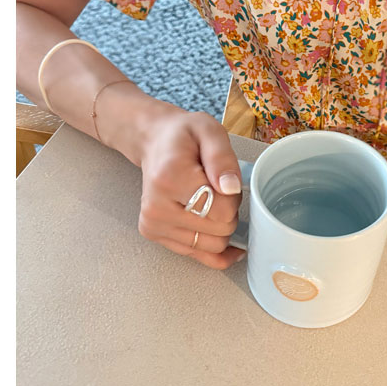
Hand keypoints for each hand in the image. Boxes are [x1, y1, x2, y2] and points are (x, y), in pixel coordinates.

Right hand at [136, 105, 242, 268]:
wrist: (154, 142)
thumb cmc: (182, 136)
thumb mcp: (209, 130)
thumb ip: (223, 158)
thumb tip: (231, 188)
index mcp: (170, 179)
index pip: (222, 211)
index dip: (232, 198)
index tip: (223, 180)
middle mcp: (157, 207)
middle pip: (219, 231)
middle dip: (227, 212)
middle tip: (215, 188)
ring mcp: (154, 224)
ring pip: (212, 247)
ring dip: (219, 227)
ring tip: (208, 201)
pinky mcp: (154, 234)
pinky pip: (198, 255)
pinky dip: (213, 246)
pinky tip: (217, 231)